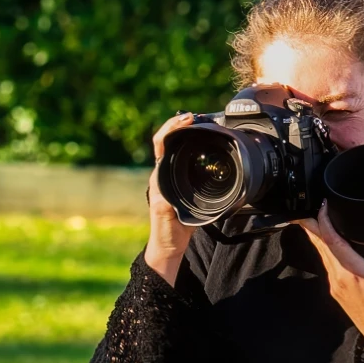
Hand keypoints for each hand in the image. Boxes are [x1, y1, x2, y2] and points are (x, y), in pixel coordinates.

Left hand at [144, 113, 198, 284]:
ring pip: (177, 149)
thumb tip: (167, 195)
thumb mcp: (166, 216)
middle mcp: (163, 173)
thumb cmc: (166, 232)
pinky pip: (185, 160)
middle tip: (196, 117)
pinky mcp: (181, 184)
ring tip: (199, 124)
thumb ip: (166, 205)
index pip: (161, 143)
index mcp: (159, 176)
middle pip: (168, 140)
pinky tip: (203, 146)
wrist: (168, 245)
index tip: (187, 120)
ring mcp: (172, 178)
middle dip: (180, 125)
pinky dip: (193, 149)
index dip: (172, 128)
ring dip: (185, 134)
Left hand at [299, 205, 363, 362]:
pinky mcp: (335, 292)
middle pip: (320, 245)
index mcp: (352, 270)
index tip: (323, 204)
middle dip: (314, 225)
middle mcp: (338, 277)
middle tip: (313, 206)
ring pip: (321, 255)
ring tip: (319, 220)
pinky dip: (326, 251)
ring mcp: (334, 285)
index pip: (330, 239)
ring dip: (319, 238)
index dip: (322, 220)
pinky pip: (326, 266)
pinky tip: (331, 244)